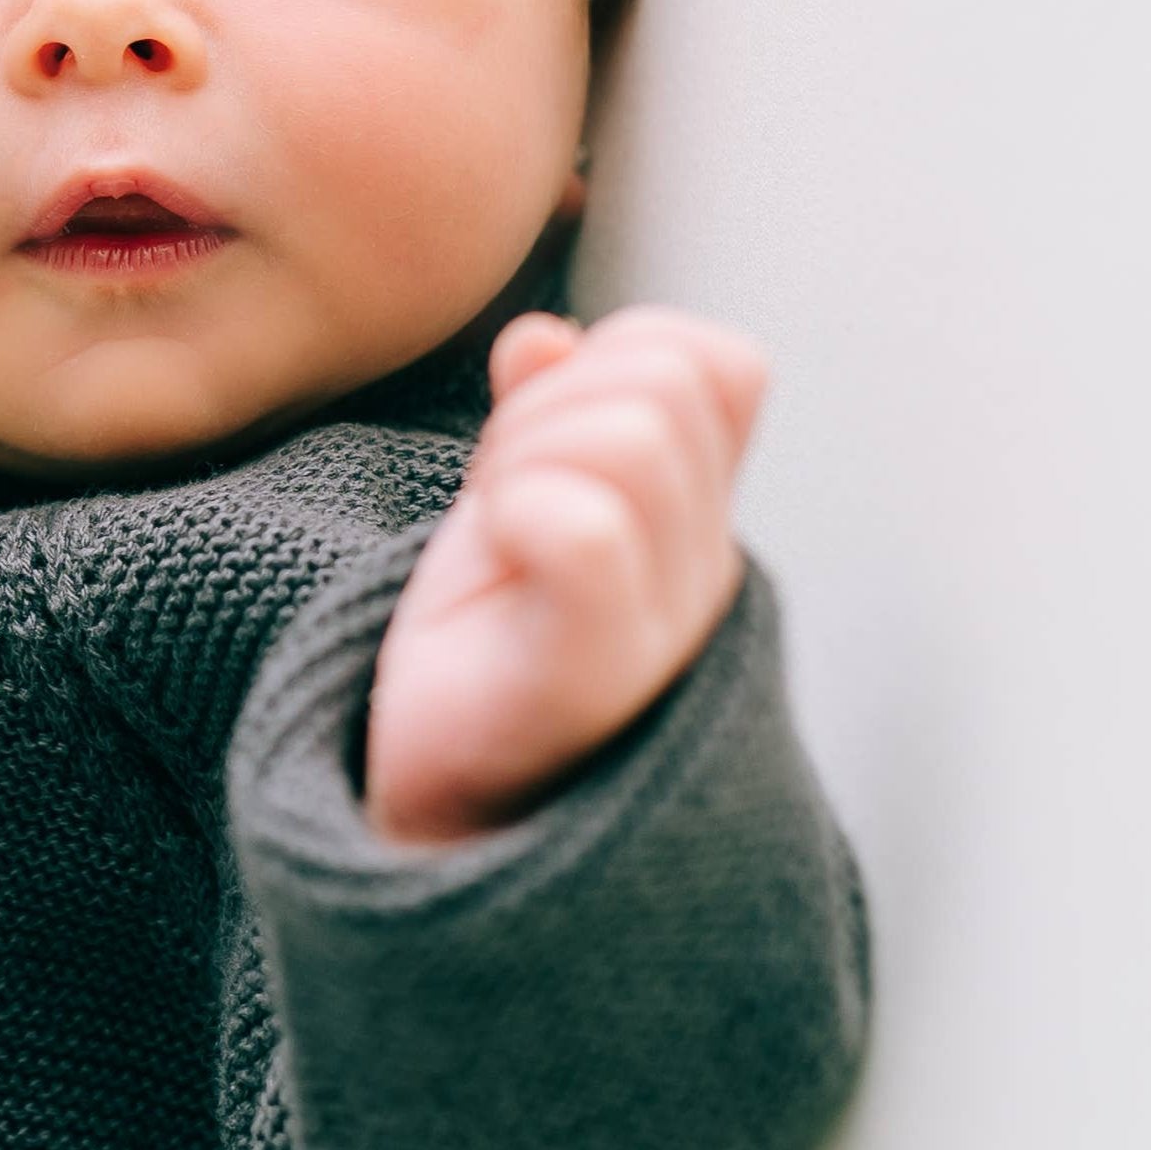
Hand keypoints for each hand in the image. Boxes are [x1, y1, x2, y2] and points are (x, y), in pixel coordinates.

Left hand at [365, 306, 768, 846]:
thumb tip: (540, 336)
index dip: (613, 362)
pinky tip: (498, 573)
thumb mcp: (515, 502)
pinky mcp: (589, 679)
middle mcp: (704, 570)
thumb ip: (545, 416)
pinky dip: (520, 516)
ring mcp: (662, 628)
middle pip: (659, 383)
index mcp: (696, 520)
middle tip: (501, 512)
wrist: (438, 813)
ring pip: (624, 436)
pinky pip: (589, 531)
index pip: (712, 362)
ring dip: (519, 465)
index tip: (541, 450)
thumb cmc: (481, 652)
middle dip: (544, 413)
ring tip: (498, 551)